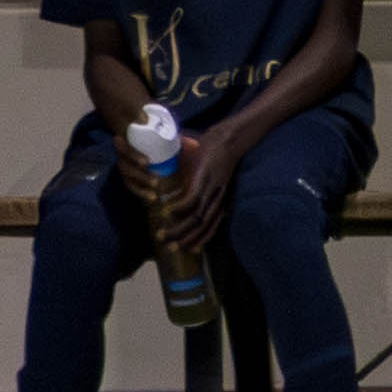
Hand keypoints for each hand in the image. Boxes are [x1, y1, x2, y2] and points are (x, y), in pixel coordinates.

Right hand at [154, 124, 249, 259]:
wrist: (228, 139)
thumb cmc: (214, 159)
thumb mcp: (206, 180)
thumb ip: (196, 190)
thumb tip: (179, 198)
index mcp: (218, 200)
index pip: (211, 227)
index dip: (200, 240)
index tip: (187, 251)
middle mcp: (216, 199)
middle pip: (202, 226)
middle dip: (185, 240)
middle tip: (168, 248)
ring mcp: (211, 189)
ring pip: (196, 216)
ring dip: (178, 228)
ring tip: (163, 235)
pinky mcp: (203, 178)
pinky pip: (192, 199)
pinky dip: (180, 207)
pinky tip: (168, 212)